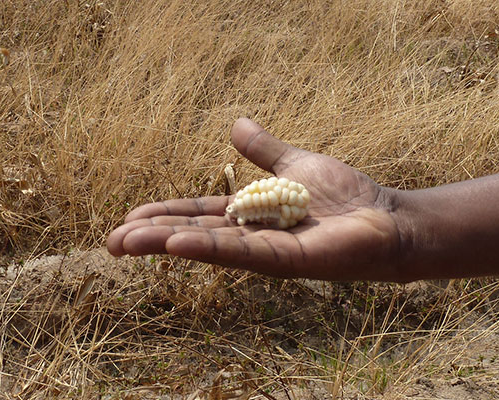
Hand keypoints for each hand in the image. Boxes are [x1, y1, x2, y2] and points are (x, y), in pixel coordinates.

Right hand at [107, 118, 406, 280]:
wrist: (387, 218)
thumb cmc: (346, 197)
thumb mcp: (294, 165)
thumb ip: (265, 151)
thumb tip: (235, 125)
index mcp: (250, 216)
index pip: (198, 215)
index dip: (164, 215)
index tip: (128, 218)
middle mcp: (252, 238)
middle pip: (194, 235)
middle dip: (152, 237)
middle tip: (111, 243)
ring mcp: (267, 253)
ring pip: (209, 247)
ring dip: (167, 244)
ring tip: (128, 243)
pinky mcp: (287, 261)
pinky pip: (242, 253)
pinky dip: (208, 248)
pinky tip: (177, 244)